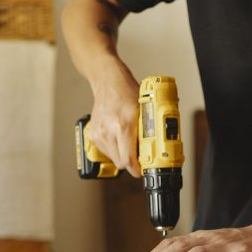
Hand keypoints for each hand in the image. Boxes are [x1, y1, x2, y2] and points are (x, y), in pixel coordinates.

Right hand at [88, 58, 139, 176]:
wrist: (107, 82)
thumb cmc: (127, 92)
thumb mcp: (146, 110)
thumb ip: (150, 129)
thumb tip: (158, 147)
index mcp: (123, 126)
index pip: (128, 160)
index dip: (136, 169)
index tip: (142, 170)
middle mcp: (108, 131)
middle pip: (120, 162)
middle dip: (131, 163)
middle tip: (139, 157)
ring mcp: (98, 133)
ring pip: (113, 158)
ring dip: (122, 155)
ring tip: (129, 144)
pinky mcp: (93, 134)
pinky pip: (106, 151)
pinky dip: (114, 149)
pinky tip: (119, 138)